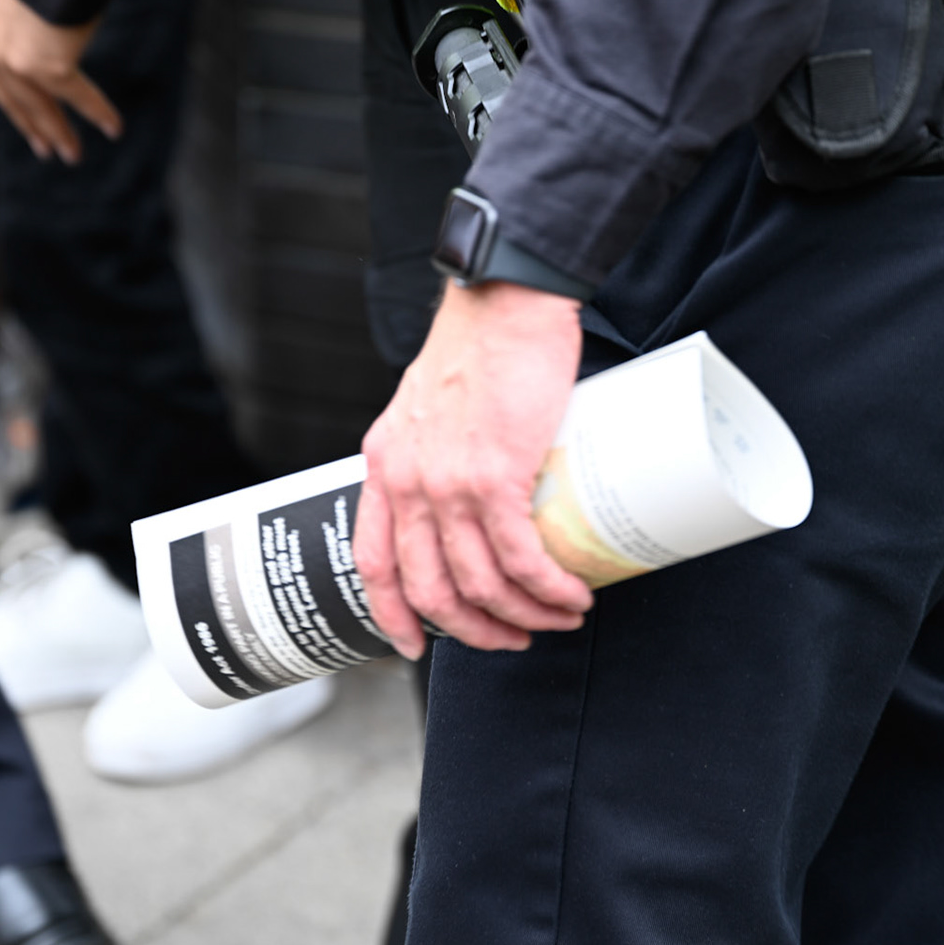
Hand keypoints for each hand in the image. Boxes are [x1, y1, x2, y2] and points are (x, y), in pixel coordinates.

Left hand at [0, 0, 119, 162]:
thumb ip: (22, 4)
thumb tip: (45, 13)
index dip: (12, 96)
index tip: (25, 117)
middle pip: (10, 95)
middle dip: (30, 125)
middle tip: (45, 149)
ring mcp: (12, 58)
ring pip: (37, 105)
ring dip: (58, 132)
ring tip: (72, 154)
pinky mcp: (45, 65)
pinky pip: (77, 95)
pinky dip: (97, 112)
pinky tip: (114, 127)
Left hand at [356, 280, 593, 658]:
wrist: (503, 301)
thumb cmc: (480, 343)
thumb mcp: (427, 404)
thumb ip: (435, 448)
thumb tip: (475, 489)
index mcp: (385, 466)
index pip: (372, 561)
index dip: (392, 614)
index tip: (415, 644)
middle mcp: (406, 482)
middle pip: (429, 588)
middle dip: (474, 629)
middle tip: (512, 637)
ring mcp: (447, 483)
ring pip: (479, 582)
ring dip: (523, 615)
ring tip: (558, 616)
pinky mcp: (495, 475)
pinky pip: (519, 557)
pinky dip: (548, 588)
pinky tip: (571, 595)